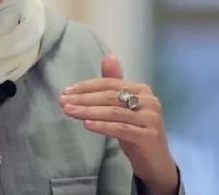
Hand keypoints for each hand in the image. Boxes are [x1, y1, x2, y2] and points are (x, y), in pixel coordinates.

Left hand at [58, 55, 178, 194]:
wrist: (155, 162)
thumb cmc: (136, 132)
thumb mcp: (123, 107)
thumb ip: (114, 85)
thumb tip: (108, 57)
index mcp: (142, 90)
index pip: (110, 83)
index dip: (87, 86)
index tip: (66, 91)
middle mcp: (149, 101)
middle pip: (110, 97)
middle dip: (83, 99)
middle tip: (62, 101)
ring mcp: (151, 118)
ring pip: (113, 112)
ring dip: (88, 111)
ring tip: (69, 112)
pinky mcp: (148, 136)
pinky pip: (120, 128)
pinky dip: (101, 126)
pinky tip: (86, 125)